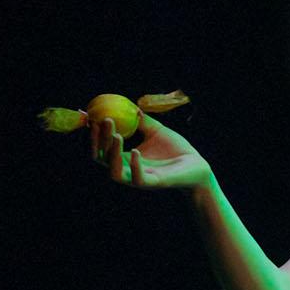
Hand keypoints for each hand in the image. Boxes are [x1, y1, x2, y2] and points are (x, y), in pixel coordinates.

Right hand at [94, 111, 212, 190]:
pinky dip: (134, 166)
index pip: (101, 149)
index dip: (94, 135)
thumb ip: (141, 121)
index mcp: (125, 158)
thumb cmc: (176, 149)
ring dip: (111, 155)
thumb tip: (128, 106)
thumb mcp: (156, 130)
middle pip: (102, 160)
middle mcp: (127, 170)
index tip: (93, 117)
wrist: (197, 165)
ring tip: (117, 135)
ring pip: (115, 173)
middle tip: (102, 122)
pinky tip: (135, 151)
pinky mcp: (153, 183)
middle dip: (99, 141)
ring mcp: (139, 178)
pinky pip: (138, 179)